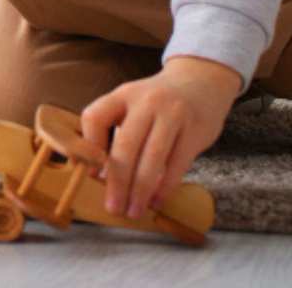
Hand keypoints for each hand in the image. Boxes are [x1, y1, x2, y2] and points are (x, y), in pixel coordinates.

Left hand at [79, 56, 241, 218]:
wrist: (201, 80)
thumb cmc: (158, 101)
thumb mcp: (132, 102)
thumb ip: (115, 128)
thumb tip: (98, 174)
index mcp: (123, 94)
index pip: (94, 117)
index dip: (89, 147)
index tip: (92, 173)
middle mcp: (146, 102)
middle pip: (125, 146)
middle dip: (117, 182)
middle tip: (113, 207)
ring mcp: (173, 115)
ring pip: (152, 158)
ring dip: (140, 190)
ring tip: (133, 210)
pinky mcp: (195, 130)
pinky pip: (177, 164)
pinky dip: (165, 187)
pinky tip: (156, 201)